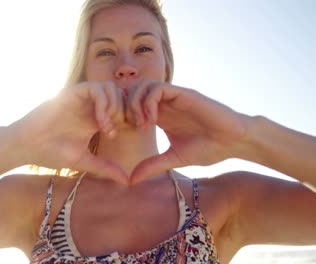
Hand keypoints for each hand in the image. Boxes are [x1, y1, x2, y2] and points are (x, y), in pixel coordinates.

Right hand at [12, 81, 127, 183]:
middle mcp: (89, 106)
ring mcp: (81, 98)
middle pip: (120, 95)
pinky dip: (103, 102)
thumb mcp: (83, 161)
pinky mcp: (72, 93)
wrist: (26, 146)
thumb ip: (105, 168)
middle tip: (113, 131)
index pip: (121, 108)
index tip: (117, 138)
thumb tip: (127, 181)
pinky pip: (96, 88)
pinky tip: (99, 121)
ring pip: (110, 88)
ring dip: (114, 106)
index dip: (127, 120)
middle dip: (123, 112)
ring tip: (105, 127)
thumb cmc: (50, 153)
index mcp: (94, 118)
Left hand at [127, 80, 248, 183]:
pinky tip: (153, 121)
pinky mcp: (184, 94)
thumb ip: (152, 165)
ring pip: (142, 85)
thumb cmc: (209, 148)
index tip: (124, 133)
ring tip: (142, 125)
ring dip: (136, 103)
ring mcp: (174, 97)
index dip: (122, 115)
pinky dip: (149, 102)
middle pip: (131, 91)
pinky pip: (158, 88)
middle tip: (130, 127)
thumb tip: (131, 180)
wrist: (235, 142)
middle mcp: (165, 103)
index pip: (131, 104)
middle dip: (125, 108)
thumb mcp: (174, 158)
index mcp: (160, 115)